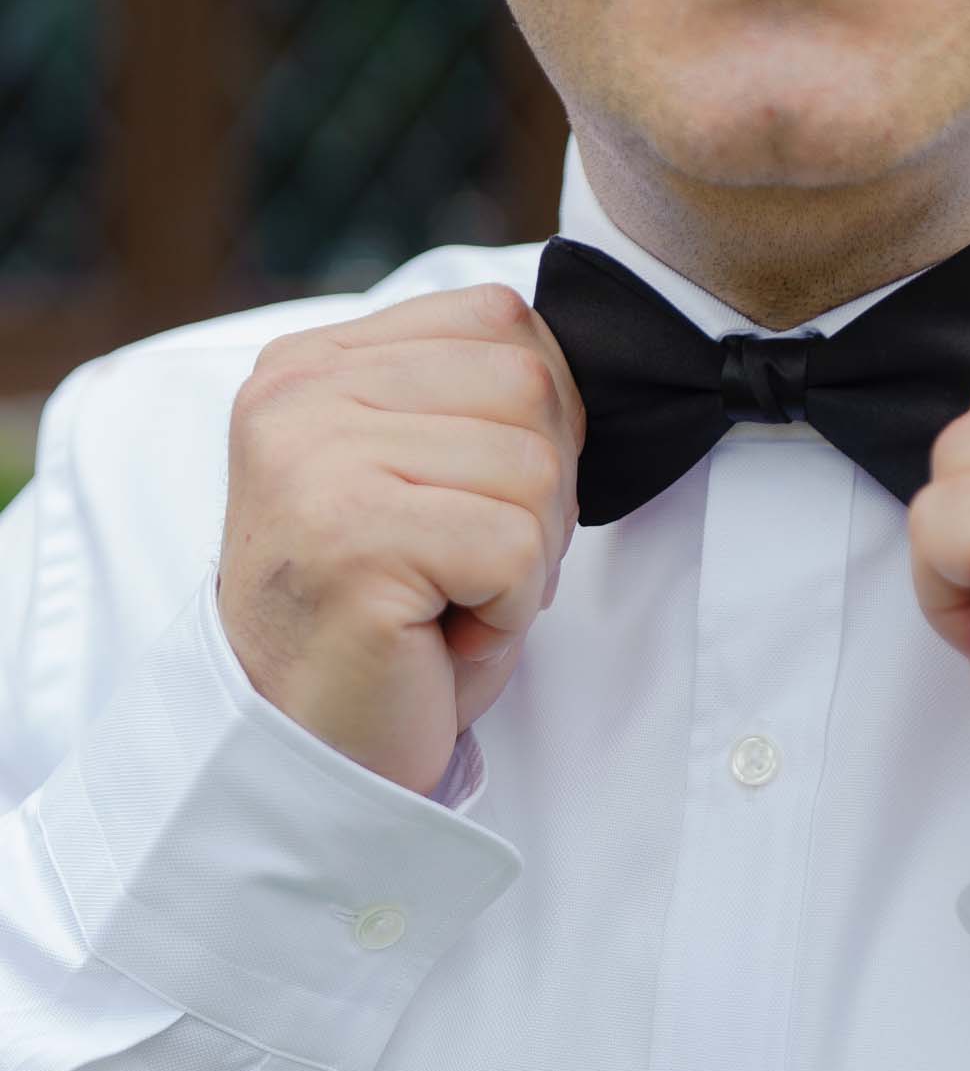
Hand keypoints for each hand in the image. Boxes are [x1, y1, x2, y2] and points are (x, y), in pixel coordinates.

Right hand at [218, 282, 585, 795]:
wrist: (307, 750)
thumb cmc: (385, 623)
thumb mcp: (421, 478)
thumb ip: (467, 398)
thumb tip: (569, 363)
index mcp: (313, 365)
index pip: (499, 320)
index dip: (540, 420)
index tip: (477, 502)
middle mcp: (300, 397)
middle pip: (528, 386)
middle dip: (541, 494)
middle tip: (470, 569)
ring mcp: (317, 464)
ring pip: (533, 468)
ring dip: (525, 559)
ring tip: (450, 603)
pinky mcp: (352, 542)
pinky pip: (514, 549)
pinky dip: (507, 613)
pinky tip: (441, 638)